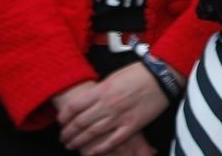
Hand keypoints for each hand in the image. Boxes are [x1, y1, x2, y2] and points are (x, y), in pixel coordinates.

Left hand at [55, 64, 169, 154]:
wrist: (160, 76)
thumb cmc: (138, 73)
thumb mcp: (113, 77)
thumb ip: (100, 90)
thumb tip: (88, 100)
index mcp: (102, 90)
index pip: (75, 106)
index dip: (64, 117)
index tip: (60, 122)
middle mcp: (107, 104)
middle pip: (81, 122)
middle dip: (68, 133)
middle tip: (63, 138)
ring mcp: (119, 116)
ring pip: (93, 133)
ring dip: (79, 141)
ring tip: (72, 146)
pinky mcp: (132, 125)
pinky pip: (112, 141)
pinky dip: (100, 149)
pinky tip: (91, 152)